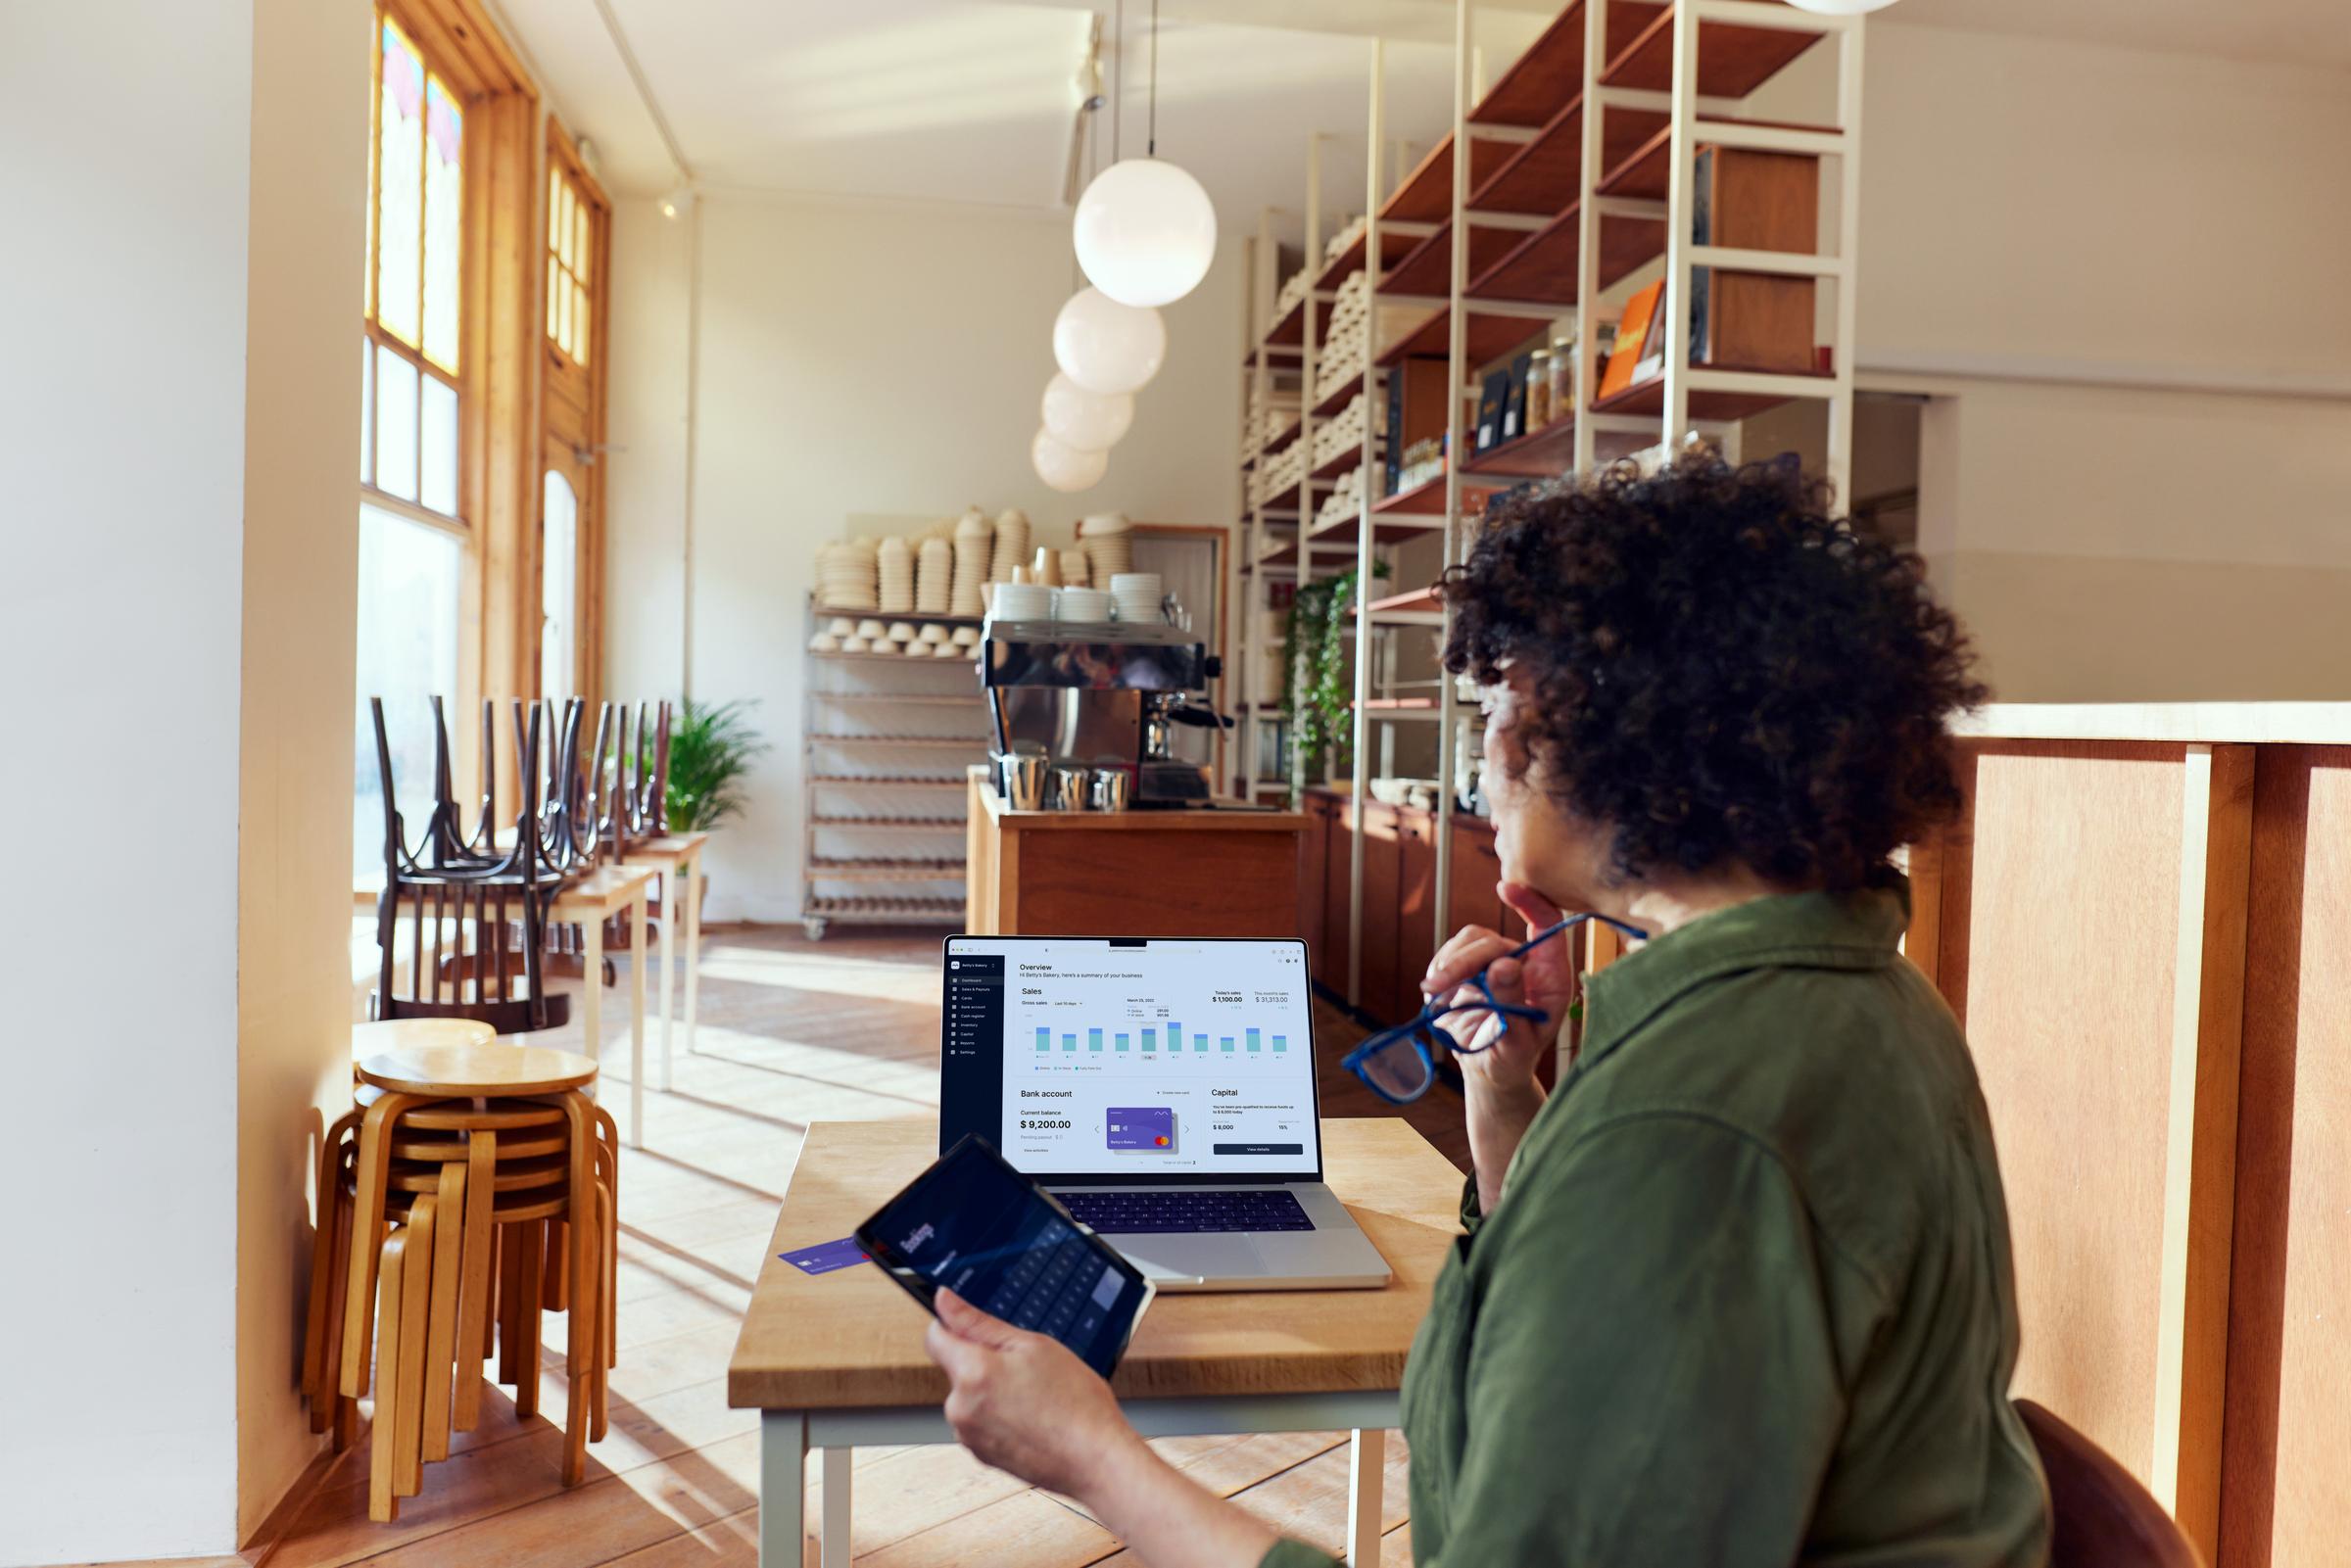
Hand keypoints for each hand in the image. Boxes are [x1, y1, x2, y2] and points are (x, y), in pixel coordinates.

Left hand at [924, 1288, 1142, 1500]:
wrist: (1096, 1460)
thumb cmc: (1076, 1405)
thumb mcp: (1033, 1346)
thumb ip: (980, 1323)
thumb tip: (944, 1301)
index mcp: (972, 1374)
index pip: (935, 1336)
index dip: (955, 1326)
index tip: (977, 1328)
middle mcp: (960, 1408)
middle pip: (957, 1367)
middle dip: (984, 1361)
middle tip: (1027, 1368)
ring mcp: (968, 1436)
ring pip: (970, 1395)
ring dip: (992, 1391)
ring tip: (1034, 1398)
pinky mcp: (980, 1455)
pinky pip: (980, 1422)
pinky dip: (998, 1416)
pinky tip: (1031, 1419)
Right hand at [1422, 883, 1579, 1093]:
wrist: (1489, 1071)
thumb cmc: (1512, 1060)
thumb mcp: (1517, 1040)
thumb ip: (1512, 1002)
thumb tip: (1504, 963)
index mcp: (1549, 977)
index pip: (1547, 925)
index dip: (1530, 902)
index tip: (1504, 889)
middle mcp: (1524, 964)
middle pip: (1494, 940)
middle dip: (1465, 960)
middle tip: (1441, 983)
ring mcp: (1495, 964)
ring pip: (1470, 942)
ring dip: (1450, 963)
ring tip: (1435, 990)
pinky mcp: (1469, 969)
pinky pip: (1451, 953)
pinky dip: (1440, 968)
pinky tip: (1437, 990)